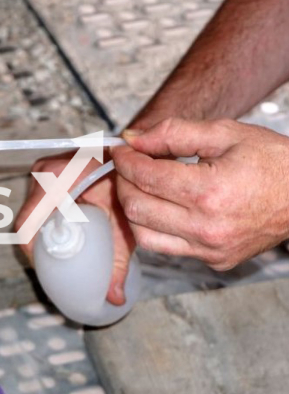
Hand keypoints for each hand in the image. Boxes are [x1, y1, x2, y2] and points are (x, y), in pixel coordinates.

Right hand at [14, 152, 135, 304]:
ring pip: (32, 213)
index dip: (31, 251)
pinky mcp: (47, 175)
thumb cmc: (127, 178)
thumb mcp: (123, 220)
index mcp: (56, 179)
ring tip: (58, 256)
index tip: (44, 269)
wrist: (130, 150)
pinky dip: (47, 224)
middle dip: (38, 247)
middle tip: (54, 268)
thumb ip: (119, 259)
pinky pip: (38, 205)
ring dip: (42, 235)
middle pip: (28, 220)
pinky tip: (61, 238)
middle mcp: (43, 172)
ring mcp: (43, 172)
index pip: (27, 223)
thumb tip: (114, 298)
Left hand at [111, 117, 288, 269]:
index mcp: (210, 192)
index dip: (125, 161)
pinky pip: (166, 248)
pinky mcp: (214, 261)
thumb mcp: (225, 133)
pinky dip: (154, 227)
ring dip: (133, 208)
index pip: (146, 177)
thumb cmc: (271, 161)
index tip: (121, 150)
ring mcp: (210, 249)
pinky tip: (162, 206)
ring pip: (142, 234)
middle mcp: (207, 227)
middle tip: (128, 166)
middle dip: (123, 182)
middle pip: (136, 207)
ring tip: (142, 186)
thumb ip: (173, 133)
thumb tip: (132, 138)